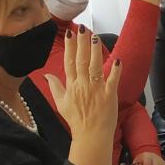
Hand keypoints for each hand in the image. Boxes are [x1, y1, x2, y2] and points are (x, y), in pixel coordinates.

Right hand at [43, 26, 122, 140]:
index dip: (70, 47)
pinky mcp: (110, 95)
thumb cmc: (76, 120)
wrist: (90, 136)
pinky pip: (113, 80)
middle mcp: (83, 85)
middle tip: (83, 28)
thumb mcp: (61, 103)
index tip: (70, 34)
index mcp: (72, 85)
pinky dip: (115, 70)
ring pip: (95, 66)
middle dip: (82, 43)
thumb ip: (55, 87)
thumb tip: (47, 75)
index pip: (69, 62)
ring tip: (96, 37)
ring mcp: (97, 89)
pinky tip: (117, 59)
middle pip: (81, 60)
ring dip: (96, 51)